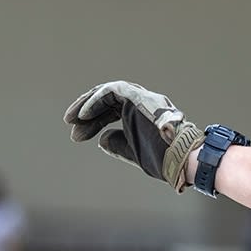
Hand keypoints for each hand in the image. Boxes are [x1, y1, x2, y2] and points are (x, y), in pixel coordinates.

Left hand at [64, 81, 204, 191]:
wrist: (180, 159)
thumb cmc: (163, 159)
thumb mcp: (133, 152)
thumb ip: (117, 144)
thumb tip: (101, 139)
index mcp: (142, 116)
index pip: (112, 111)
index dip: (94, 121)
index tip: (78, 135)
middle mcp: (143, 104)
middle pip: (108, 100)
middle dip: (87, 112)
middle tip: (70, 124)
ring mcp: (143, 98)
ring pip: (108, 92)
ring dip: (88, 105)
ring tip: (72, 119)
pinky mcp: (140, 97)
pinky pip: (113, 91)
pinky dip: (96, 101)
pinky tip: (84, 115)